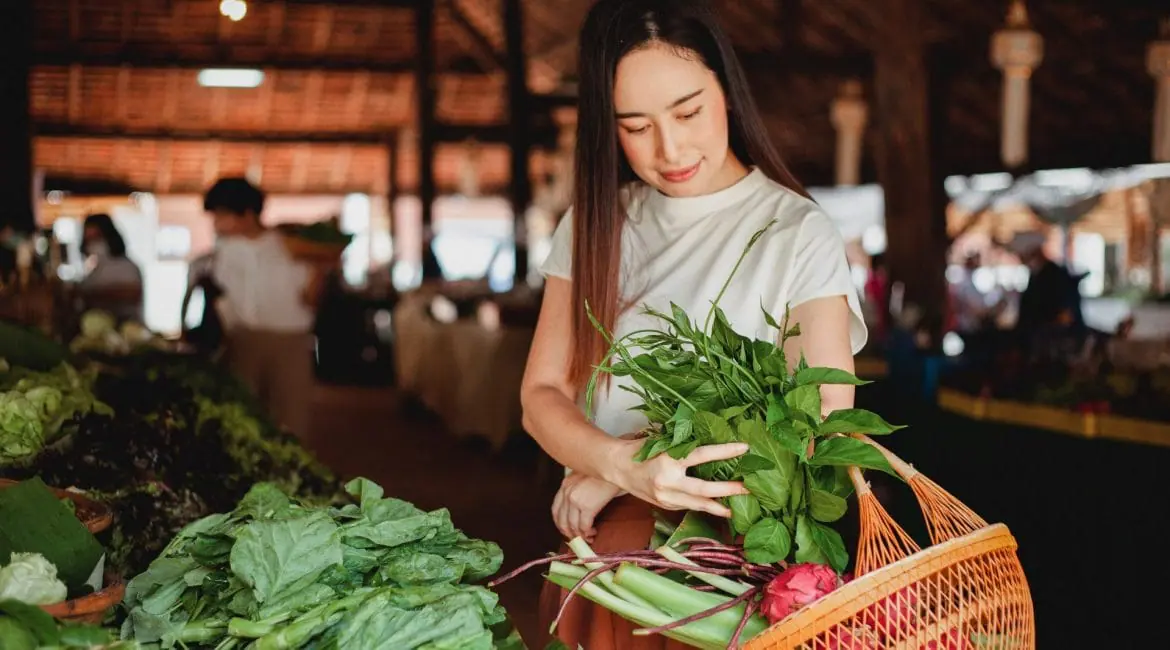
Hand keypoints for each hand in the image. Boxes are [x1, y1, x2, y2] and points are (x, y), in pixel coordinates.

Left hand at [552, 473, 624, 541]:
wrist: (617, 467)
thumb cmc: (605, 472)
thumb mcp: (585, 478)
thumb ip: (578, 490)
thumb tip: (580, 509)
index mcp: (565, 484)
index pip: (555, 509)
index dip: (560, 524)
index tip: (567, 530)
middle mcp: (567, 492)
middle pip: (562, 520)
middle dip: (569, 533)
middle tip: (577, 538)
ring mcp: (575, 499)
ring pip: (573, 526)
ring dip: (580, 535)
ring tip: (588, 537)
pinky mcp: (587, 506)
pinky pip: (584, 526)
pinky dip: (588, 533)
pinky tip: (593, 532)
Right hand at [608, 441, 750, 517]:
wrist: (616, 468)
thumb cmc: (640, 450)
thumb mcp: (661, 442)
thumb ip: (683, 444)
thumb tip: (711, 437)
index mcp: (668, 460)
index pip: (702, 455)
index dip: (724, 451)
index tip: (744, 448)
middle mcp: (668, 481)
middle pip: (704, 489)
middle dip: (728, 489)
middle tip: (747, 488)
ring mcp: (666, 497)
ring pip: (698, 504)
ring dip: (719, 506)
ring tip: (736, 508)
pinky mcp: (665, 506)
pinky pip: (688, 506)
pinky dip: (702, 506)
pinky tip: (716, 506)